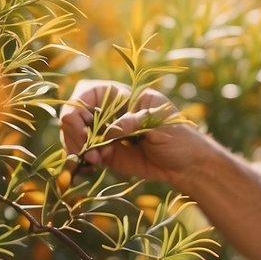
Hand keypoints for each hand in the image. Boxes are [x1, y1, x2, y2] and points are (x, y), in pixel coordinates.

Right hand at [59, 79, 202, 184]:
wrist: (187, 166)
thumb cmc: (179, 138)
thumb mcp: (161, 125)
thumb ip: (136, 122)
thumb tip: (110, 130)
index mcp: (122, 96)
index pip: (88, 92)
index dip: (78, 108)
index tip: (84, 129)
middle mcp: (110, 112)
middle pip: (75, 113)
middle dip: (74, 132)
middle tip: (87, 152)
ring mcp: (106, 133)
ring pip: (75, 134)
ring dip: (76, 147)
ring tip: (94, 161)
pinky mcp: (106, 153)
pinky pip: (84, 153)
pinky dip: (81, 159)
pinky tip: (91, 167)